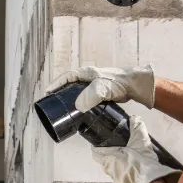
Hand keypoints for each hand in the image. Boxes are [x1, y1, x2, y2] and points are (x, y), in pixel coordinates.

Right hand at [41, 64, 155, 111]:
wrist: (134, 86)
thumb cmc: (119, 84)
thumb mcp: (103, 89)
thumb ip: (91, 96)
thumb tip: (78, 106)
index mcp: (86, 73)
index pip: (66, 77)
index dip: (55, 85)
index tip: (47, 93)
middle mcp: (88, 77)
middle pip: (69, 83)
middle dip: (60, 91)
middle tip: (52, 101)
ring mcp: (94, 84)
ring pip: (77, 90)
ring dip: (69, 97)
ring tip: (63, 106)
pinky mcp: (100, 91)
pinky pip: (85, 95)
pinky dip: (79, 101)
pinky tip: (79, 109)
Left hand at [88, 116, 179, 182]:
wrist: (152, 182)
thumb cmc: (141, 160)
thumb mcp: (140, 140)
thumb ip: (137, 127)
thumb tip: (134, 118)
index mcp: (108, 158)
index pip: (96, 152)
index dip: (97, 146)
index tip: (101, 141)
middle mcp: (110, 170)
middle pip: (104, 161)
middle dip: (108, 154)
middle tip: (117, 146)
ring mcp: (117, 180)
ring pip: (113, 169)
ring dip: (117, 163)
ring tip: (126, 156)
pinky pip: (122, 176)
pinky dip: (125, 171)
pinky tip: (134, 166)